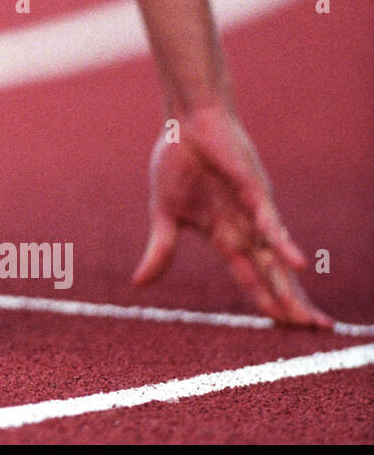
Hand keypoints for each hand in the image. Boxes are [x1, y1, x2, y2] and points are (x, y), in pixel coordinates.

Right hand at [133, 105, 331, 328]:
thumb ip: (160, 250)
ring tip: (308, 317)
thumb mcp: (163, 214)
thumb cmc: (177, 162)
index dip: (268, 301)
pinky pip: (270, 224)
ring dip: (291, 288)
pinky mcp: (254, 192)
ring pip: (275, 259)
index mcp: (223, 236)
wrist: (186, 124)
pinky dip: (282, 245)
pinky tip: (295, 265)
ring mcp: (253, 212)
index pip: (249, 277)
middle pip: (272, 275)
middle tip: (317, 329)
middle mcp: (245, 229)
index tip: (285, 326)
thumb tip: (138, 285)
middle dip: (292, 304)